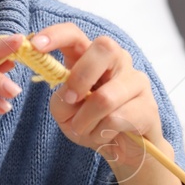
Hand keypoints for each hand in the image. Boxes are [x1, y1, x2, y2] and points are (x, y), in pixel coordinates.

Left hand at [27, 24, 169, 177]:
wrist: (123, 151)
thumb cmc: (92, 124)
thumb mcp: (66, 115)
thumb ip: (61, 101)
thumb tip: (69, 94)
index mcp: (91, 57)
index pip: (75, 34)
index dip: (56, 35)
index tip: (35, 45)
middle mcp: (117, 62)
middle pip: (104, 48)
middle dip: (80, 77)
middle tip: (72, 100)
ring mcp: (137, 81)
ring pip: (105, 96)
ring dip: (87, 121)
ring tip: (87, 131)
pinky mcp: (149, 106)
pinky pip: (118, 118)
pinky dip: (102, 133)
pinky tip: (106, 136)